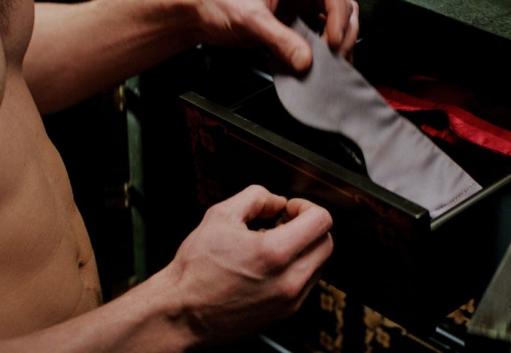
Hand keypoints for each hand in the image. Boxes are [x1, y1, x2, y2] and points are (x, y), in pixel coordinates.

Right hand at [159, 185, 333, 345]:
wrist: (183, 313)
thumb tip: (275, 201)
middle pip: (326, 242)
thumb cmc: (196, 272)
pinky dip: (296, 269)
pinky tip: (269, 265)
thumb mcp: (220, 216)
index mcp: (274, 253)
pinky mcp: (286, 313)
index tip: (290, 209)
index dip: (306, 207)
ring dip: (304, 248)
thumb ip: (255, 198)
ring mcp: (290, 300)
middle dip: (309, 227)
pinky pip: (307, 283)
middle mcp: (289, 280)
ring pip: (320, 264)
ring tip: (273, 245)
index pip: (321, 220)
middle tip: (284, 223)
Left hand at [193, 0, 359, 72]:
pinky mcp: (294, 22)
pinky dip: (322, 51)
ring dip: (336, 43)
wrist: (195, 15)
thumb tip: (306, 60)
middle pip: (340, 6)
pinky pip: (318, 35)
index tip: (333, 41)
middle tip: (336, 57)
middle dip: (342, 32)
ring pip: (333, 22)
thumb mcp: (249, 19)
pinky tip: (319, 65)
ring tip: (331, 64)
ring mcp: (300, 3)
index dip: (338, 16)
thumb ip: (279, 39)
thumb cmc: (215, 2)